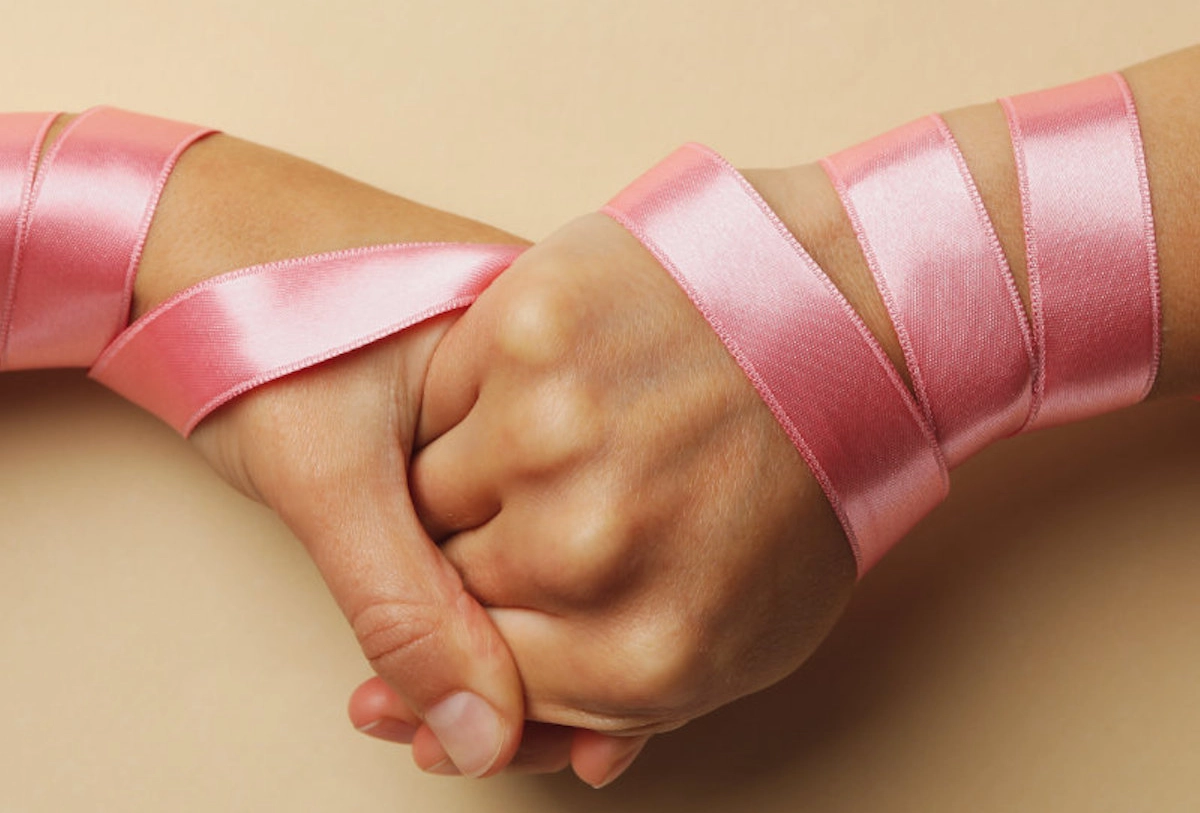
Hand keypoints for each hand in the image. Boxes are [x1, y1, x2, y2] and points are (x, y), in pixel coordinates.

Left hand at [135, 134, 535, 777]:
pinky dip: (491, 593)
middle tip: (507, 742)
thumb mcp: (330, 475)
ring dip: (520, 635)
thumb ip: (405, 608)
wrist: (193, 241)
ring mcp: (525, 401)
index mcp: (553, 367)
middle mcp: (557, 387)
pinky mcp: (480, 421)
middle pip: (588, 556)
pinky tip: (470, 643)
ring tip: (469, 711)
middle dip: (555, 664)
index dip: (587, 657)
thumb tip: (480, 735)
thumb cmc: (256, 322)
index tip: (572, 742)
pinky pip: (510, 526)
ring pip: (550, 547)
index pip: (603, 543)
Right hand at [350, 212, 857, 783]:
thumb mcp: (752, 628)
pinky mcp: (528, 331)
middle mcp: (583, 550)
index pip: (482, 684)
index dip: (498, 631)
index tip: (515, 594)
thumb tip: (546, 753)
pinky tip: (556, 379)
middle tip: (571, 494)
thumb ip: (638, 705)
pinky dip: (478, 390)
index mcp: (638, 653)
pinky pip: (443, 392)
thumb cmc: (800, 477)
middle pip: (450, 586)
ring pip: (427, 489)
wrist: (845, 318)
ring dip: (475, 473)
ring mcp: (550, 432)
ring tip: (570, 436)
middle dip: (492, 549)